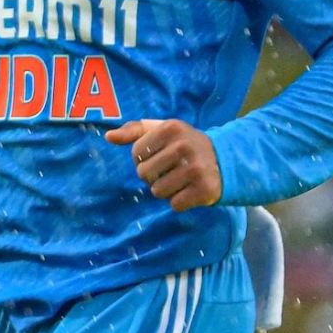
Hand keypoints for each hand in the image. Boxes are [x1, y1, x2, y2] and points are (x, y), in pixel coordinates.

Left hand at [105, 118, 221, 212]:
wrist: (224, 160)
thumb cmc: (184, 144)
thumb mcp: (162, 130)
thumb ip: (134, 131)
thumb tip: (109, 137)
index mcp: (171, 128)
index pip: (136, 153)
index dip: (143, 159)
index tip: (159, 156)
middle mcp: (184, 146)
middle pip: (144, 174)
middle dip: (154, 176)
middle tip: (171, 170)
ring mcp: (195, 168)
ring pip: (158, 191)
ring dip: (166, 190)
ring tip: (180, 180)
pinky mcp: (204, 189)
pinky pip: (175, 204)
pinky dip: (180, 201)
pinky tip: (190, 190)